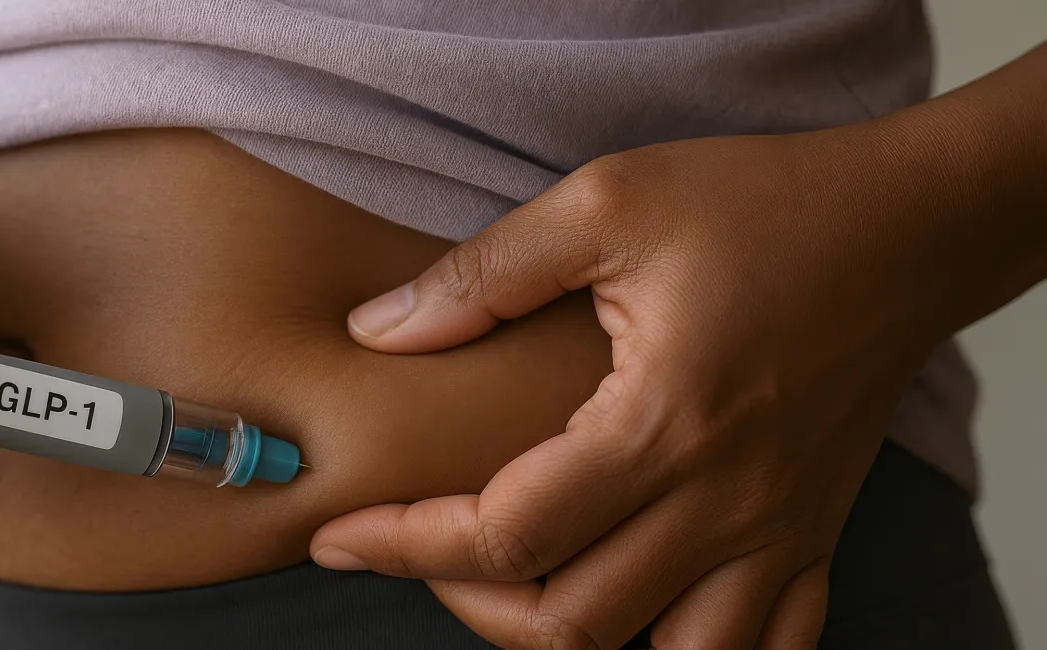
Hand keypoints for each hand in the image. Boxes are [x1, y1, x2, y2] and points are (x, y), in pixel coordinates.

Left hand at [310, 123, 972, 647]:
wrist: (906, 227)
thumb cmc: (761, 203)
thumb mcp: (608, 200)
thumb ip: (484, 275)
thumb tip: (376, 330)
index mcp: (664, 422)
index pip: (507, 533)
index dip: (405, 544)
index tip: (339, 533)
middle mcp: (725, 502)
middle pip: (573, 624)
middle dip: (465, 599)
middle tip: (413, 544)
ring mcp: (778, 534)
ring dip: (568, 640)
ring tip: (509, 583)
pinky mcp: (812, 539)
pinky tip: (633, 616)